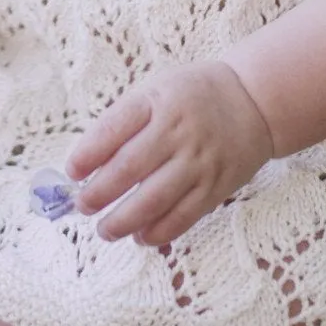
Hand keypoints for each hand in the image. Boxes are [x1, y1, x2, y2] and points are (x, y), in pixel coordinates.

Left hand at [65, 62, 274, 247]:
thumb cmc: (193, 95)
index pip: (113, 128)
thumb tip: (88, 162)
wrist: (253, 100)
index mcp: (157, 100)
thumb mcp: (157, 89)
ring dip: (123, 221)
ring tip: (104, 230)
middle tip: (82, 206)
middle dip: (98, 193)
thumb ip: (125, 119)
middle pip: (129, 168)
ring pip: (154, 200)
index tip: (72, 172)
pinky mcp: (216, 186)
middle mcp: (178, 131)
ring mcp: (199, 161)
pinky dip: (158, 231)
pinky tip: (140, 237)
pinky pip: (184, 216)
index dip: (87, 154)